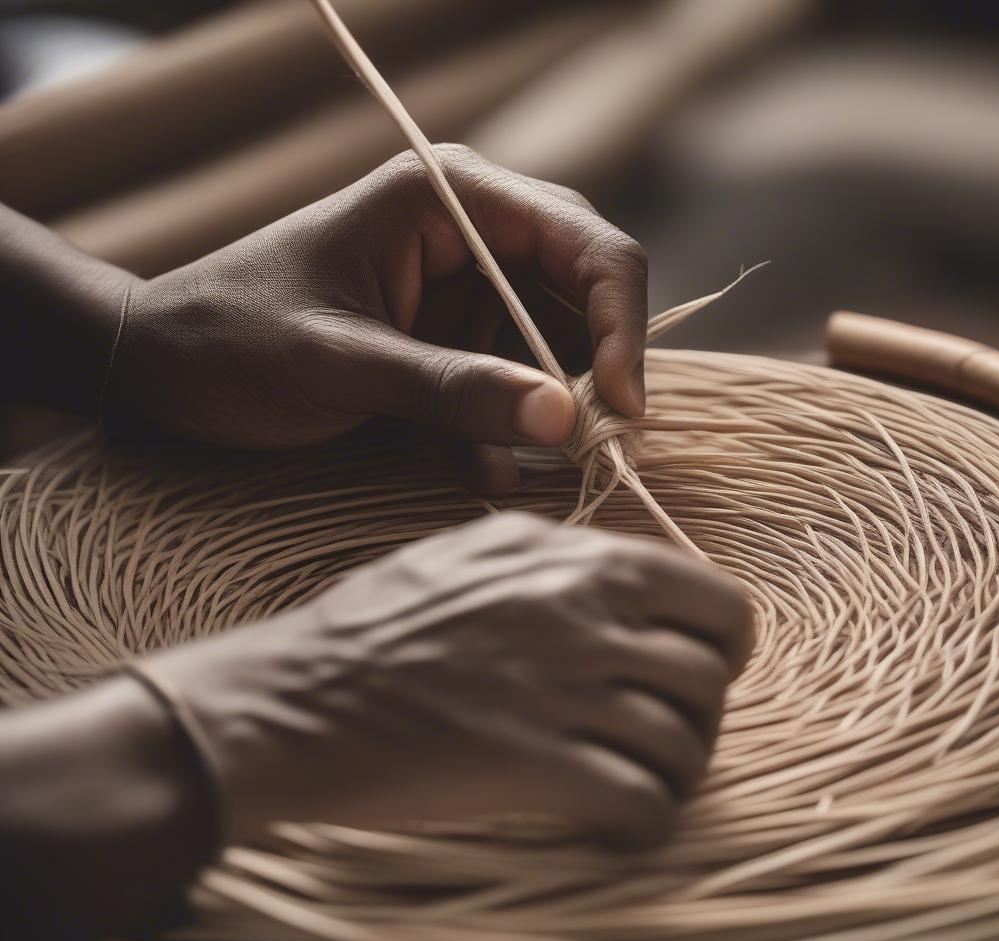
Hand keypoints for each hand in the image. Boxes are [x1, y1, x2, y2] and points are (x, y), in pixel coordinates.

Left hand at [108, 145, 648, 493]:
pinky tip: (485, 471)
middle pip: (583, 296)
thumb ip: (447, 387)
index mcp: (449, 198)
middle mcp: (471, 237)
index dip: (621, 323)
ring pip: (554, 352)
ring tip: (540, 466)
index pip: (584, 243)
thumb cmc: (229, 339)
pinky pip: (509, 388)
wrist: (162, 370)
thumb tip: (561, 420)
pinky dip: (507, 433)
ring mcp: (463, 296)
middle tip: (600, 448)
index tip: (622, 407)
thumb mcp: (337, 362)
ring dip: (555, 413)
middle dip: (597, 374)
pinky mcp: (449, 348)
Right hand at [137, 512, 752, 848]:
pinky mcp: (537, 767)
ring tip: (645, 782)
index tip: (701, 668)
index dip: (723, 641)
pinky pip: (644, 800)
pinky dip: (647, 820)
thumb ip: (548, 553)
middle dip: (707, 710)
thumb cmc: (371, 627)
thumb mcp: (465, 553)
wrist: (296, 699)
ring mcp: (562, 692)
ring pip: (686, 741)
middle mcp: (580, 617)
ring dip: (678, 771)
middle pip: (710, 671)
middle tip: (674, 732)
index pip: (711, 594)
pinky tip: (619, 824)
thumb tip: (609, 573)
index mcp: (571, 561)